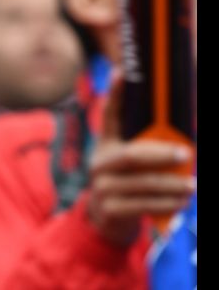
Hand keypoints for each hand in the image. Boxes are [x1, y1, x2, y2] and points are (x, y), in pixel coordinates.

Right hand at [85, 70, 195, 246]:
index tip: (121, 72)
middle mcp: (99, 163)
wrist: (106, 219)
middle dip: (162, 154)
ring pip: (143, 184)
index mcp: (105, 144)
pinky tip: (182, 202)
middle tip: (186, 153)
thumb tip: (184, 142)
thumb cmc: (128, 182)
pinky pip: (144, 206)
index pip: (109, 115)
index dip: (115, 94)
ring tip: (191, 185)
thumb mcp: (131, 163)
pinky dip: (167, 204)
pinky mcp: (110, 209)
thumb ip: (150, 149)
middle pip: (131, 156)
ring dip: (172, 184)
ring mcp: (102, 187)